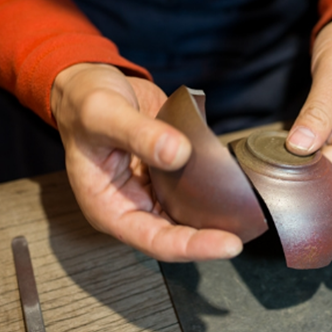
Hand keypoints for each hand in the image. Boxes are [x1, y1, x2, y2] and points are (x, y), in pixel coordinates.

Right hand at [51, 63, 242, 260]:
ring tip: (247, 213)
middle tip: (244, 229)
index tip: (227, 244)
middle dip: (210, 236)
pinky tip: (237, 186)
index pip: (154, 240)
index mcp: (108, 206)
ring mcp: (152, 191)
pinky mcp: (168, 174)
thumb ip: (139, 134)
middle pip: (176, 234)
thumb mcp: (103, 114)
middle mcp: (132, 205)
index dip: (191, 247)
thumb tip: (178, 153)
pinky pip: (194, 188)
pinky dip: (214, 188)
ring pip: (188, 215)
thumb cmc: (84, 105)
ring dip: (215, 216)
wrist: (92, 84)